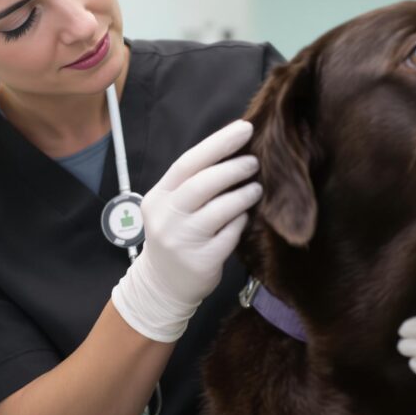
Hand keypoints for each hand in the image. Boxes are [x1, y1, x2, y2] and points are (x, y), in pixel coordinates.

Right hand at [111, 119, 262, 342]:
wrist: (162, 285)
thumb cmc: (175, 235)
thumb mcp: (173, 206)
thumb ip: (195, 183)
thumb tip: (236, 151)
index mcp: (159, 197)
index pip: (188, 162)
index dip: (218, 143)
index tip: (245, 128)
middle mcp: (166, 217)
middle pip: (203, 184)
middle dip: (234, 168)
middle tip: (255, 162)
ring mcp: (182, 241)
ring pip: (220, 209)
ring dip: (243, 195)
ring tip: (257, 189)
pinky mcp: (201, 261)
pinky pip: (230, 235)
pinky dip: (240, 222)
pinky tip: (245, 217)